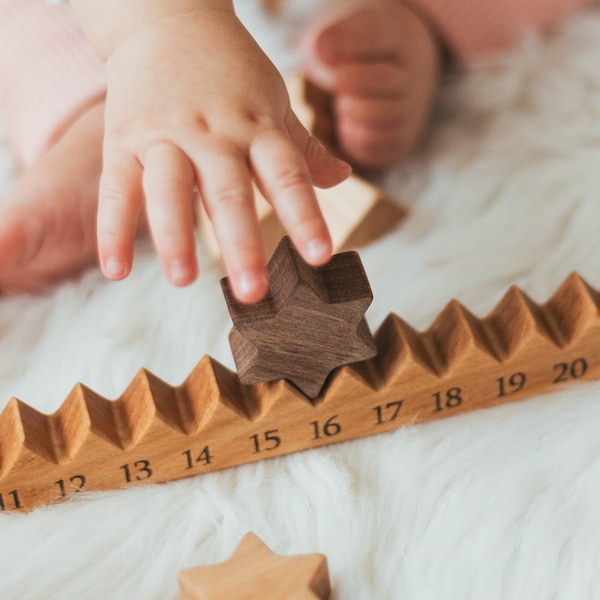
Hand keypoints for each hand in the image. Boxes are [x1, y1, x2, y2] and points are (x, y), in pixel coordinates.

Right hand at [96, 7, 350, 301]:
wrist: (167, 15)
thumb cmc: (230, 70)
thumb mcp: (273, 103)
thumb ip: (303, 147)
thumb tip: (343, 177)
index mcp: (257, 127)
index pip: (287, 176)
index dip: (304, 217)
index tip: (319, 258)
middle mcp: (214, 133)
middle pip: (229, 192)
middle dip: (240, 243)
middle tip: (252, 293)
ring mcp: (166, 135)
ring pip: (170, 189)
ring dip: (176, 237)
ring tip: (183, 282)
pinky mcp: (123, 138)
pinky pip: (117, 187)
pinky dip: (113, 229)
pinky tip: (115, 270)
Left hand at [301, 0, 440, 168]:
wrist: (381, 80)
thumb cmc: (350, 58)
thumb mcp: (335, 38)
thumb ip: (325, 43)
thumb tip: (323, 51)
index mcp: (397, 35)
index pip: (378, 34)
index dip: (349, 42)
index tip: (325, 49)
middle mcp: (413, 73)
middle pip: (383, 79)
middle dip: (350, 83)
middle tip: (336, 82)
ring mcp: (412, 110)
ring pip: (382, 116)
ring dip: (351, 113)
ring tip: (343, 105)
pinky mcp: (402, 140)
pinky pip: (377, 146)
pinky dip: (355, 138)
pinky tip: (348, 125)